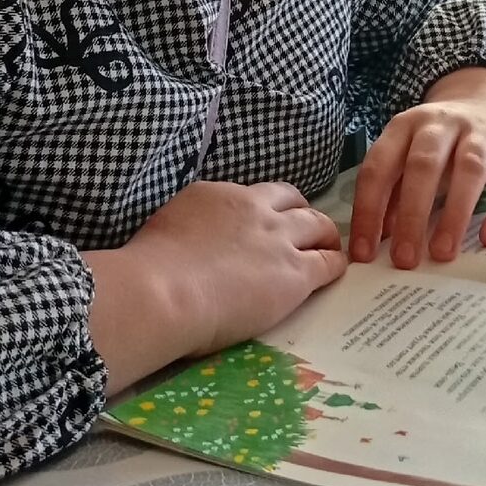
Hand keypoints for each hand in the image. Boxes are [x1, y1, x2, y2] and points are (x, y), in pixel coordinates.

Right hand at [85, 181, 344, 392]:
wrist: (163, 291)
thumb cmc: (149, 269)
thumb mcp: (166, 228)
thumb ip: (187, 228)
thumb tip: (189, 240)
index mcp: (216, 196)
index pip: (253, 195)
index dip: (266, 208)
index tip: (267, 221)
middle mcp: (253, 209)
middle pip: (292, 201)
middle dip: (302, 213)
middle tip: (308, 230)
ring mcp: (278, 240)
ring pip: (318, 225)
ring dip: (325, 235)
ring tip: (329, 248)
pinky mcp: (295, 273)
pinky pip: (328, 262)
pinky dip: (335, 264)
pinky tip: (336, 272)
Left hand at [350, 68, 485, 269]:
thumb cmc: (441, 142)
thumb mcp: (408, 156)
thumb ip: (393, 192)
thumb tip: (378, 239)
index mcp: (405, 127)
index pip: (379, 168)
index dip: (368, 211)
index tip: (364, 253)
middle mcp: (441, 123)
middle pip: (423, 166)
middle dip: (411, 215)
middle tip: (405, 259)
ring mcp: (481, 131)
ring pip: (468, 168)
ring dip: (454, 214)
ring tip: (443, 253)